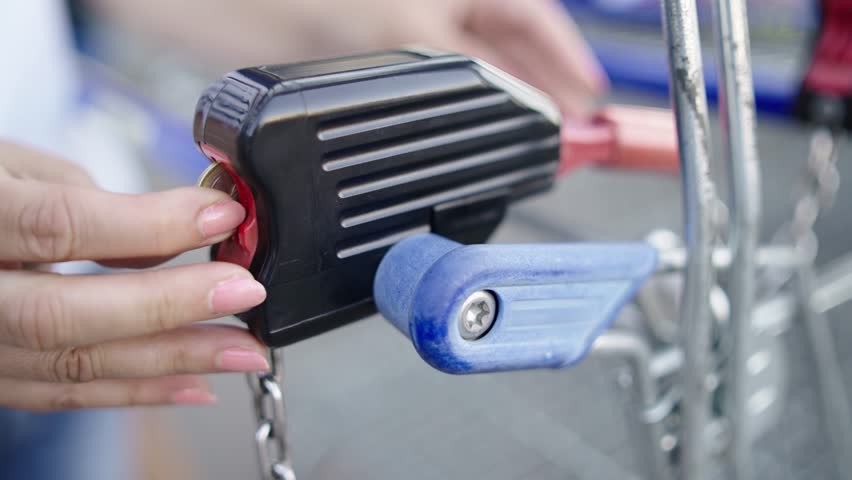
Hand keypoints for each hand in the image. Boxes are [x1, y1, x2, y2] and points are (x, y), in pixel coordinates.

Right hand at [0, 140, 268, 410]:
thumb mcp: (11, 164)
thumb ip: (84, 201)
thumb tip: (172, 235)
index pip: (57, 225)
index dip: (147, 225)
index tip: (222, 216)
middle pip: (64, 314)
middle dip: (168, 307)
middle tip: (245, 293)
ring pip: (70, 364)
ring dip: (170, 361)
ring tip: (243, 349)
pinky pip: (61, 394)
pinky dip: (133, 392)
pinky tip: (194, 386)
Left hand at [290, 0, 607, 116]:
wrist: (245, 10)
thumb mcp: (416, 29)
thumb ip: (476, 70)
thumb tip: (523, 102)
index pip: (533, 17)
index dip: (566, 58)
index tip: (590, 95)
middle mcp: (443, 1)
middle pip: (511, 45)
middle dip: (540, 86)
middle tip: (568, 129)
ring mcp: (413, 26)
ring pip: (477, 68)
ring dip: (504, 100)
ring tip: (531, 139)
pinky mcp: (386, 55)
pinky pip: (438, 86)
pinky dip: (461, 109)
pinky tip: (473, 133)